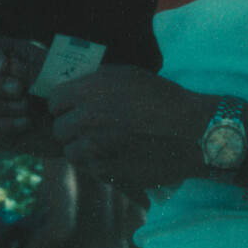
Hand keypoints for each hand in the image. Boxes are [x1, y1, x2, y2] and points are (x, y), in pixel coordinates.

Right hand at [0, 34, 59, 155]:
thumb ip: (29, 67)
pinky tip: (26, 123)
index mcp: (7, 56)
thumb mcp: (53, 72)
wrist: (77, 122)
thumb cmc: (66, 90)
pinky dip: (5, 124)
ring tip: (26, 106)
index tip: (5, 65)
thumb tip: (7, 69)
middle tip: (20, 89)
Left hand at [46, 67, 213, 193]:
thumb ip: (98, 79)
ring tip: (104, 144)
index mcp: (90, 90)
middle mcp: (88, 118)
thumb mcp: (130, 76)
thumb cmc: (164, 99)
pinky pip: (91, 168)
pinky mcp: (107, 171)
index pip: (54, 101)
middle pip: (59, 130)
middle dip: (71, 129)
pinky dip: (101, 164)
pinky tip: (120, 156)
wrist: (193, 133)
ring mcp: (95, 148)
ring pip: (71, 153)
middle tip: (89, 129)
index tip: (73, 109)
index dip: (64, 105)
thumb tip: (75, 84)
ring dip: (83, 150)